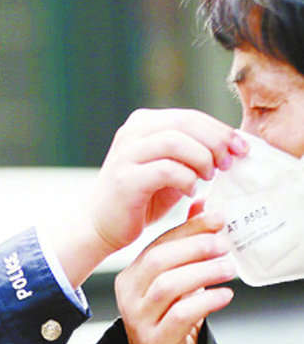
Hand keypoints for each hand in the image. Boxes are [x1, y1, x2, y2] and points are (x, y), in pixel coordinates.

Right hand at [89, 108, 247, 255]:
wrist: (101, 226)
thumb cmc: (141, 199)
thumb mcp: (170, 170)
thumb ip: (193, 154)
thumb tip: (234, 147)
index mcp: (143, 124)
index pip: (190, 117)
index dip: (220, 130)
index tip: (242, 148)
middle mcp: (132, 133)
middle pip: (185, 123)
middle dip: (216, 142)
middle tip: (231, 162)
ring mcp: (126, 154)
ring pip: (176, 142)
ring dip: (201, 159)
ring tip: (209, 177)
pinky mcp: (125, 179)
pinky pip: (166, 170)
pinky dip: (186, 179)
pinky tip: (191, 192)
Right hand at [114, 205, 235, 343]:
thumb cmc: (169, 320)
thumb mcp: (175, 279)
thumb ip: (185, 244)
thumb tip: (203, 205)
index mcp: (131, 276)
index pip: (157, 244)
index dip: (189, 229)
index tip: (218, 219)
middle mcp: (129, 296)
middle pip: (158, 261)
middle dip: (194, 248)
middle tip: (224, 244)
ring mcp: (139, 319)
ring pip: (167, 286)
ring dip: (202, 273)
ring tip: (228, 268)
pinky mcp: (155, 340)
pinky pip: (180, 315)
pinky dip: (205, 302)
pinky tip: (224, 295)